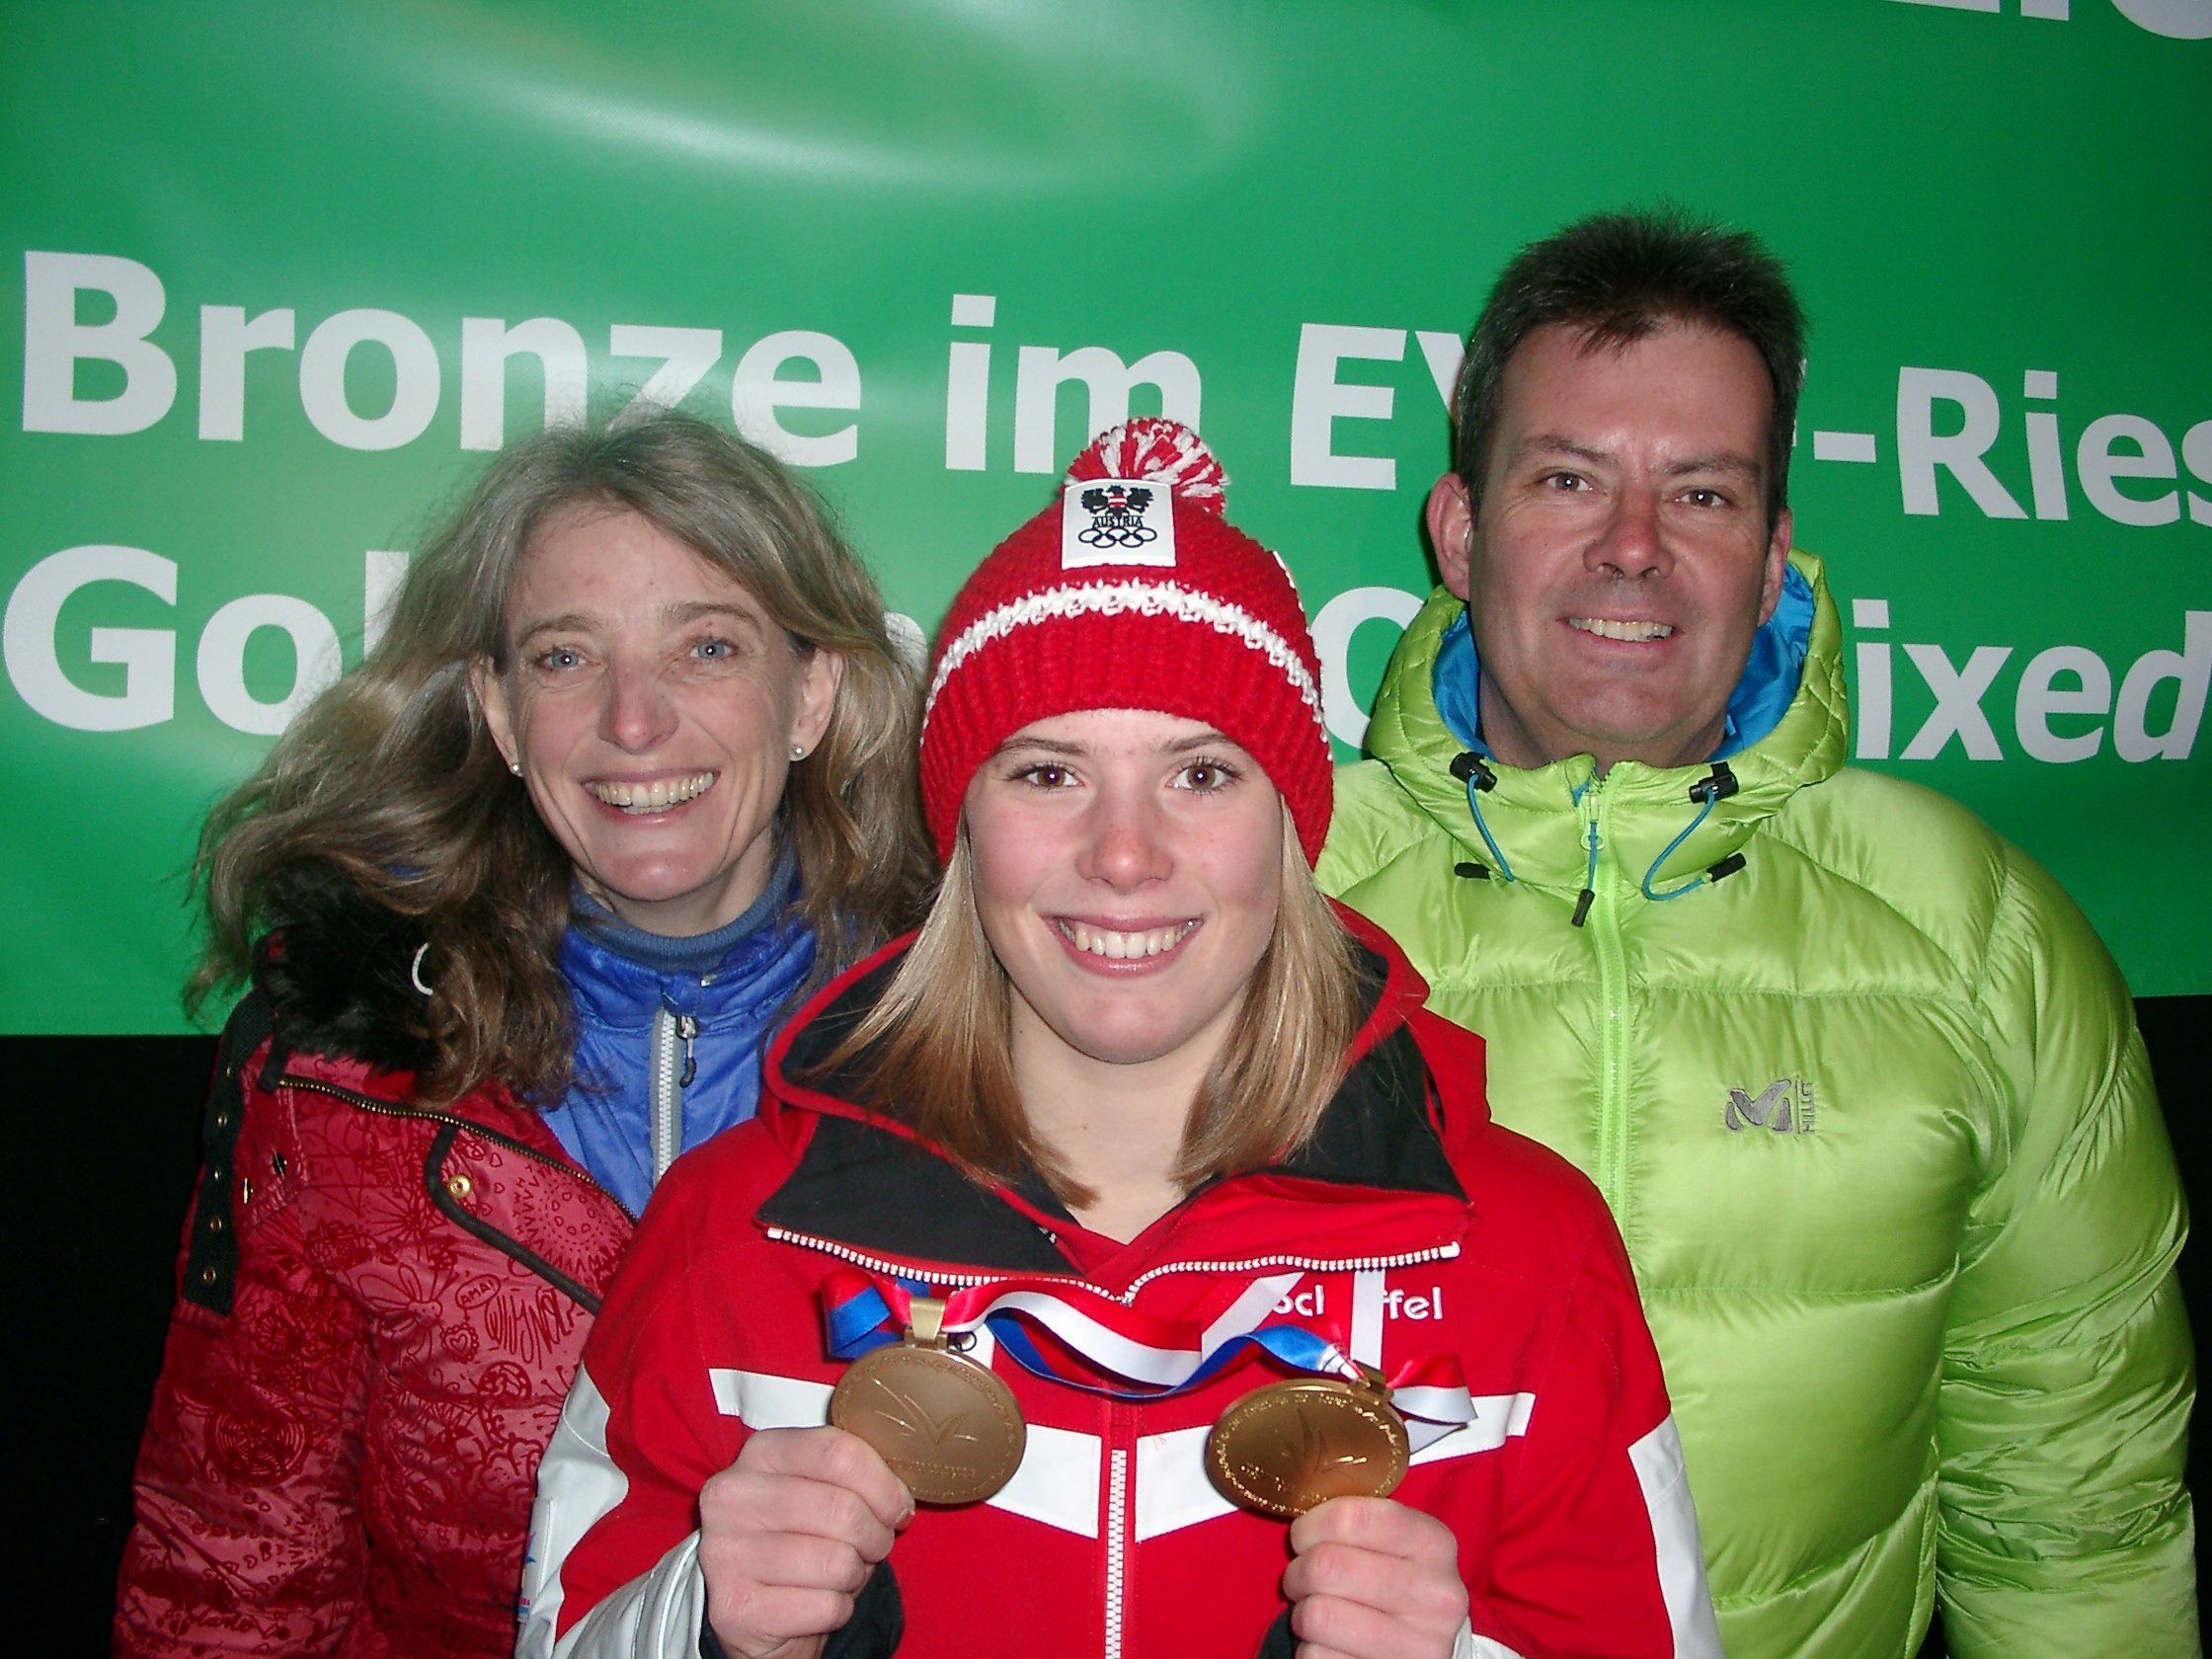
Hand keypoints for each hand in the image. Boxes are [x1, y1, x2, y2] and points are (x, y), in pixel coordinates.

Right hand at [699, 1426, 913, 1658]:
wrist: (754, 1606)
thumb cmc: (800, 1539)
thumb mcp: (821, 1490)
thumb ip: (852, 1478)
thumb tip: (898, 1500)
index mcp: (760, 1452)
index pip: (838, 1452)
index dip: (883, 1485)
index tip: (898, 1507)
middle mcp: (732, 1496)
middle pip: (842, 1509)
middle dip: (876, 1536)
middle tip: (874, 1546)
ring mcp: (725, 1552)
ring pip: (837, 1562)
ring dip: (855, 1575)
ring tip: (841, 1574)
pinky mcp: (733, 1607)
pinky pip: (825, 1606)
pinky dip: (838, 1609)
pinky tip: (818, 1601)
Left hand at [1281, 1497, 1469, 1658]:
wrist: (1429, 1645)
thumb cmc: (1397, 1581)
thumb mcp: (1395, 1542)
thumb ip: (1357, 1520)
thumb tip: (1300, 1506)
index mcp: (1434, 1544)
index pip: (1352, 1518)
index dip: (1311, 1525)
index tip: (1305, 1536)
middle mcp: (1436, 1596)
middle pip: (1327, 1566)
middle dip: (1299, 1572)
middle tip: (1303, 1577)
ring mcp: (1418, 1646)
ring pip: (1316, 1615)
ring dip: (1302, 1614)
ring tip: (1318, 1610)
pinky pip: (1316, 1657)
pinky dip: (1311, 1650)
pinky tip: (1334, 1642)